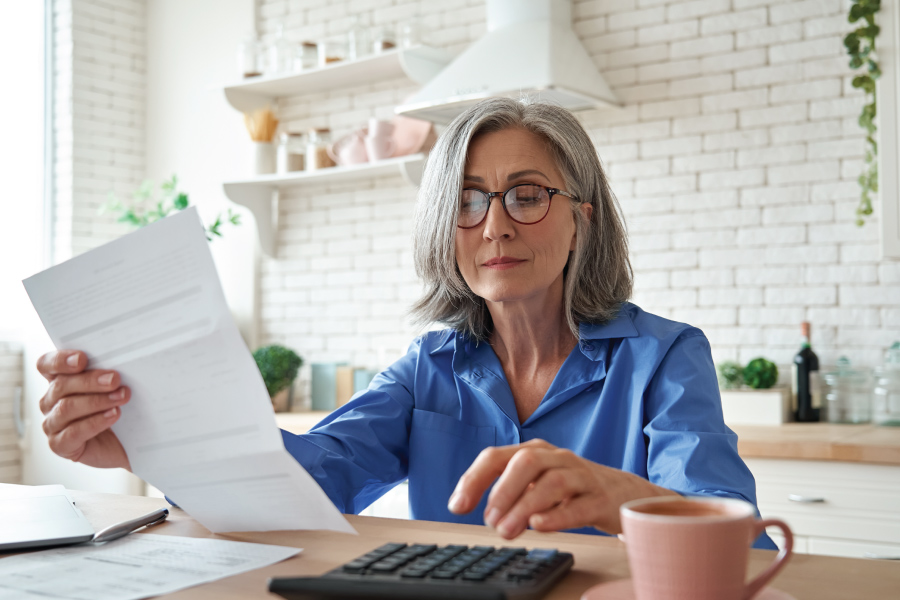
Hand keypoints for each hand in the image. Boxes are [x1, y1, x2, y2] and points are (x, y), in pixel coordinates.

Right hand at [37, 350, 131, 470]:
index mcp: (58, 381)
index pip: (46, 365)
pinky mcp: (60, 445)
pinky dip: (95, 422)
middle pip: (61, 385)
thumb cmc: (115, 410)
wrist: (124, 443)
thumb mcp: (111, 388)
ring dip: (97, 401)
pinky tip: (113, 415)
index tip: (82, 359)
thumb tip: (116, 365)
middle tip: (115, 379)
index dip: (60, 360)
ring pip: (67, 408)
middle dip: (90, 381)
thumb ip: (106, 374)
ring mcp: (52, 424)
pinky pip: (73, 432)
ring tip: (121, 398)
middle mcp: (50, 402)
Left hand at [447, 439, 676, 538]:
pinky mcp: (600, 499)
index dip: (474, 479)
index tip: (457, 506)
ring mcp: (581, 476)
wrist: (623, 493)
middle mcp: (557, 458)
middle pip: (526, 461)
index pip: (497, 456)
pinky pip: (579, 505)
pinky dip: (557, 515)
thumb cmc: (572, 488)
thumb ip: (507, 491)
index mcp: (535, 452)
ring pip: (552, 482)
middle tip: (489, 520)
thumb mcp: (536, 482)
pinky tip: (539, 525)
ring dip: (525, 506)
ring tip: (507, 531)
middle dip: (502, 490)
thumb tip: (474, 507)